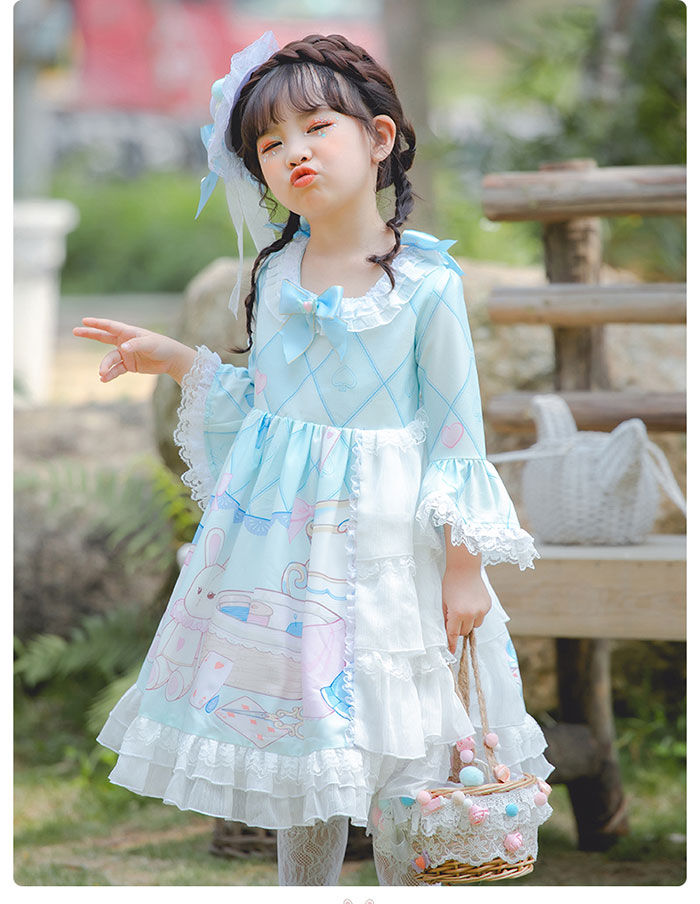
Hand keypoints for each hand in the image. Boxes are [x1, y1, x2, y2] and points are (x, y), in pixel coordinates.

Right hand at [72, 317, 195, 384]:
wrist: (171, 360)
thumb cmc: (162, 347)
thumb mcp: (150, 344)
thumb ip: (136, 345)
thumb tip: (122, 348)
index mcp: (129, 332)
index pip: (110, 326)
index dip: (97, 323)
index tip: (84, 320)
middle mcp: (125, 342)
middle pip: (103, 337)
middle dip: (90, 334)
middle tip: (75, 331)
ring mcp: (126, 354)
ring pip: (109, 359)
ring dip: (105, 366)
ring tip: (102, 374)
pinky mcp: (129, 365)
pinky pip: (116, 370)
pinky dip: (110, 374)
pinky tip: (104, 379)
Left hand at [442, 566, 491, 655]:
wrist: (465, 568)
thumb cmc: (451, 583)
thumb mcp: (444, 602)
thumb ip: (446, 618)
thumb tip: (448, 632)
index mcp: (457, 613)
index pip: (453, 634)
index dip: (451, 644)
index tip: (451, 651)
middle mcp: (471, 614)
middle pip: (464, 632)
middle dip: (459, 628)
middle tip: (454, 616)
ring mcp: (481, 610)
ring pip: (474, 626)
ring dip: (468, 622)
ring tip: (464, 608)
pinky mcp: (488, 606)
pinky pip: (481, 617)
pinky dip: (476, 614)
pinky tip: (471, 602)